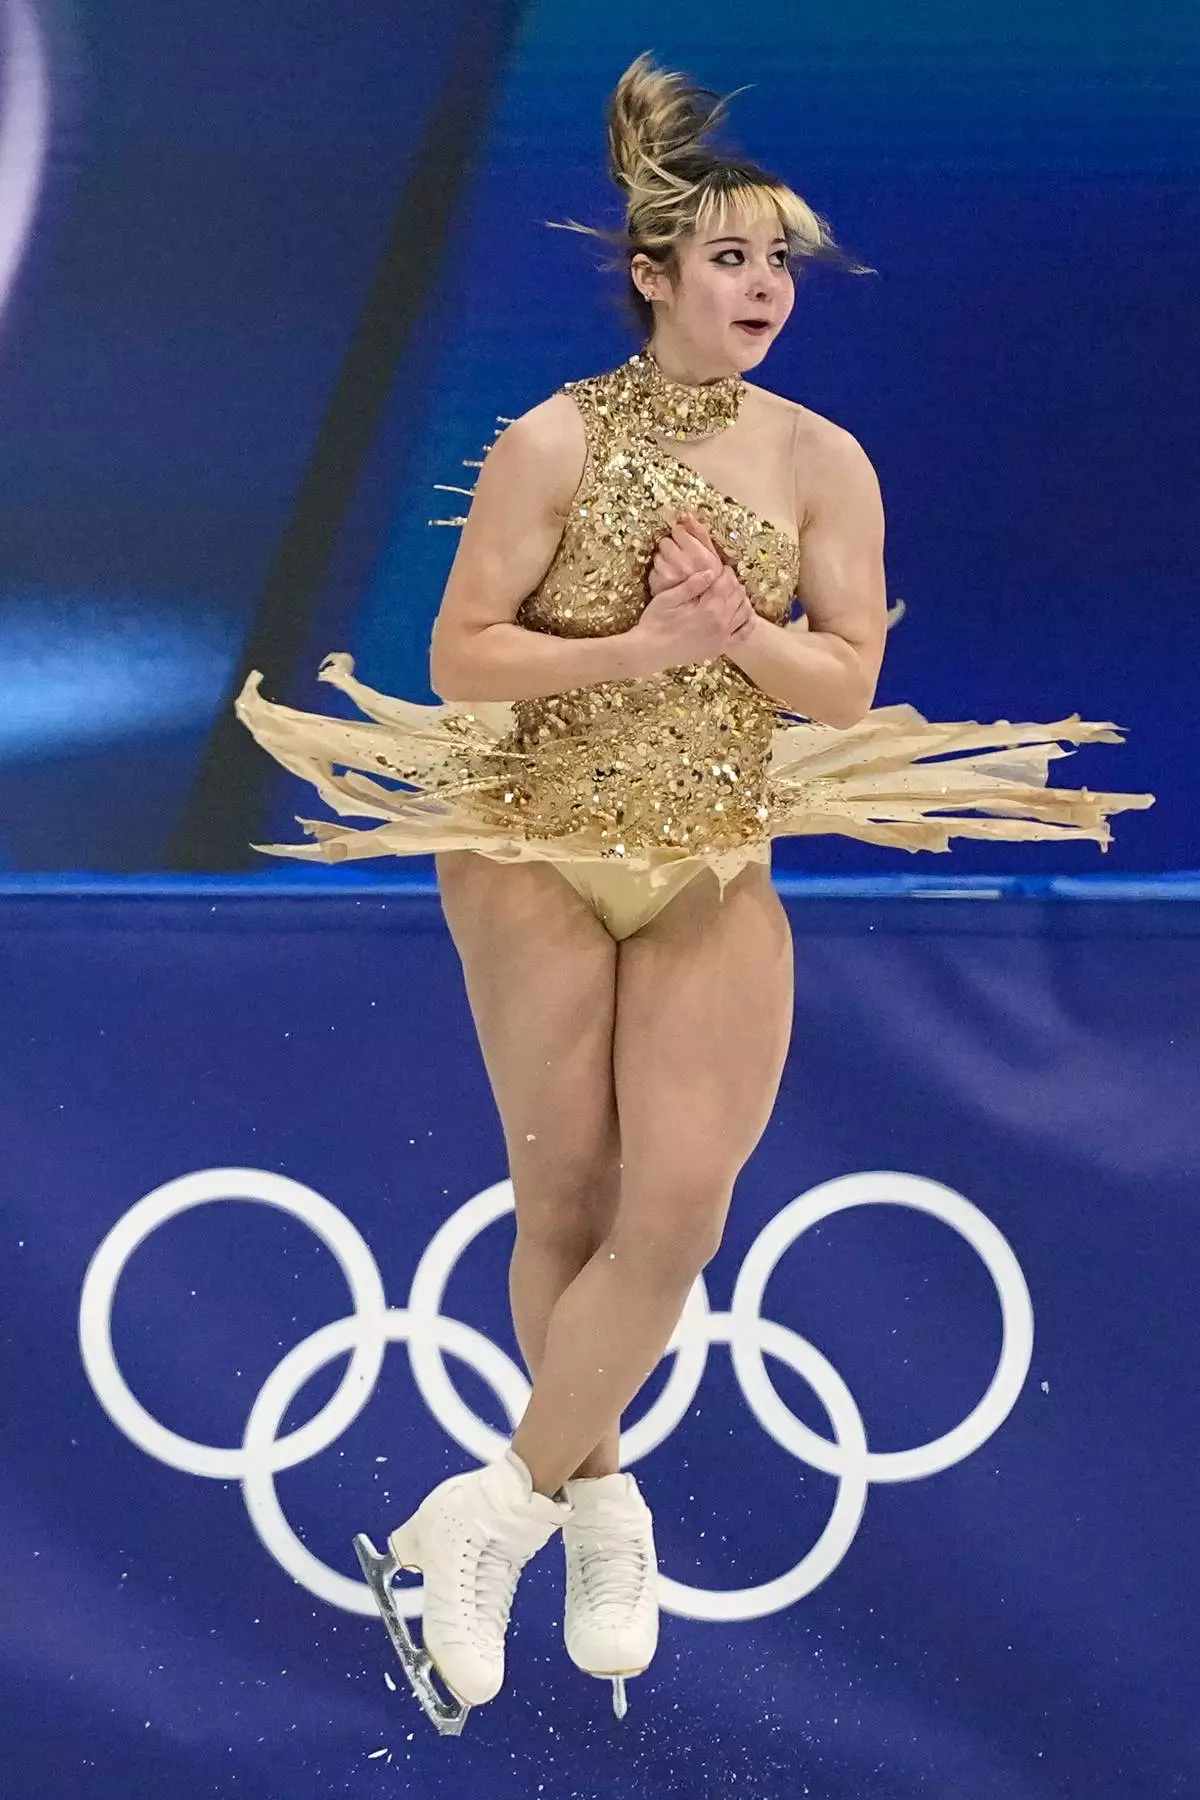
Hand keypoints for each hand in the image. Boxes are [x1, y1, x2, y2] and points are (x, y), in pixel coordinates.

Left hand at [648, 514, 723, 595]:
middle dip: (673, 547)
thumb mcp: (712, 559)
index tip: (685, 543)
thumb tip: (685, 514)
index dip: (682, 536)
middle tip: (680, 558)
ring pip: (659, 554)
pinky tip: (669, 580)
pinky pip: (653, 569)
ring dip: (665, 560)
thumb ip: (700, 535)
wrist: (693, 614)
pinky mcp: (658, 584)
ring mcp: (670, 575)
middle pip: (666, 541)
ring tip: (675, 571)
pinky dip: (659, 573)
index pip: (679, 531)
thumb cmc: (706, 583)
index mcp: (702, 557)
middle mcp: (685, 565)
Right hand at [652, 515, 756, 642]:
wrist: (650, 651)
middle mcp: (720, 624)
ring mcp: (722, 638)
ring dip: (742, 599)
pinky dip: (748, 622)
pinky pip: (743, 635)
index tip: (721, 567)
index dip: (726, 572)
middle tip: (725, 578)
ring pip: (745, 612)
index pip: (726, 584)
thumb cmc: (655, 622)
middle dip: (734, 583)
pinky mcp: (719, 648)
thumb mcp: (668, 598)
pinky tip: (744, 613)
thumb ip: (692, 584)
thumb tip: (711, 571)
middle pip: (738, 596)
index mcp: (708, 609)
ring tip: (732, 592)